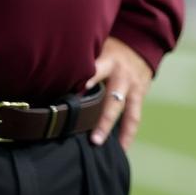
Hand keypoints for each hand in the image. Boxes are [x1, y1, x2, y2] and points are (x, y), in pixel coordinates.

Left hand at [85, 36, 152, 150]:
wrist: (142, 44)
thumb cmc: (112, 48)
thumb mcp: (99, 46)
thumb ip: (85, 59)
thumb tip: (53, 67)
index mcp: (110, 62)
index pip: (98, 70)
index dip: (89, 80)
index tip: (78, 92)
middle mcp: (123, 77)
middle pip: (113, 99)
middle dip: (103, 119)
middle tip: (93, 138)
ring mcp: (133, 89)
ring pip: (126, 112)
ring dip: (116, 131)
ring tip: (102, 147)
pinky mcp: (139, 97)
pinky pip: (134, 119)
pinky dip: (127, 136)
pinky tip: (120, 150)